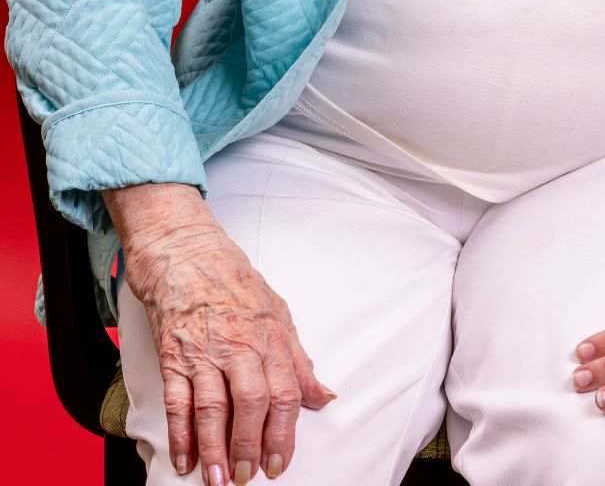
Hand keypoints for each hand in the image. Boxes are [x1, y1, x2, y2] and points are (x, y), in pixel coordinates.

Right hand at [115, 188, 332, 482]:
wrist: (186, 250)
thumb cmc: (232, 280)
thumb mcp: (278, 312)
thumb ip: (298, 360)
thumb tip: (323, 396)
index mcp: (270, 335)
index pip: (284, 392)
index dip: (284, 433)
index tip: (280, 462)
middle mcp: (240, 343)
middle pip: (251, 403)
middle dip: (249, 447)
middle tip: (248, 475)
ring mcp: (205, 349)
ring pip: (213, 408)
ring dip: (215, 450)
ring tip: (217, 480)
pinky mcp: (174, 352)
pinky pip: (178, 400)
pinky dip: (180, 434)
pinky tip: (184, 459)